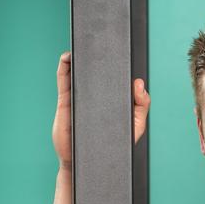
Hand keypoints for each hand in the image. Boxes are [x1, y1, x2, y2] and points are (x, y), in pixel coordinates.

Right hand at [51, 52, 150, 168]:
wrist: (89, 165)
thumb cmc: (113, 146)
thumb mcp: (134, 126)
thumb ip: (141, 106)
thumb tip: (139, 83)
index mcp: (110, 99)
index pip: (113, 77)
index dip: (116, 64)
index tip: (122, 50)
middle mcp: (94, 96)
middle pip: (94, 70)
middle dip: (97, 54)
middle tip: (102, 38)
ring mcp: (78, 97)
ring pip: (77, 71)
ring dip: (79, 56)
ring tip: (84, 42)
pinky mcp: (66, 102)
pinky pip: (63, 80)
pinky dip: (64, 67)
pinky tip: (68, 57)